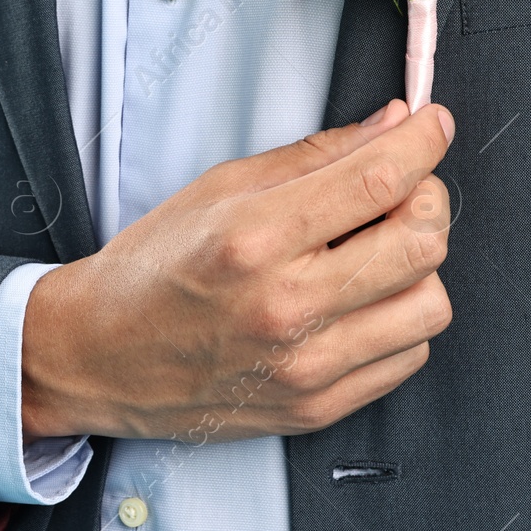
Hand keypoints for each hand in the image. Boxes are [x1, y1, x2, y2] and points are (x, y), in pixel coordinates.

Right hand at [20, 99, 453, 442]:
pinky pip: (408, 357)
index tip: (431, 125)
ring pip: (430, 305)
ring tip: (374, 253)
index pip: (378, 178)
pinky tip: (359, 300)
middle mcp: (286, 304)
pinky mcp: (317, 406)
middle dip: (427, 199)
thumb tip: (390, 126)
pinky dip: (399, 320)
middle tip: (401, 189)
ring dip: (417, 268)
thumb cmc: (151, 268)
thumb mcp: (216, 189)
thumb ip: (311, 157)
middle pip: (422, 241)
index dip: (422, 141)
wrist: (99, 354)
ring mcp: (306, 363)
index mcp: (254, 237)